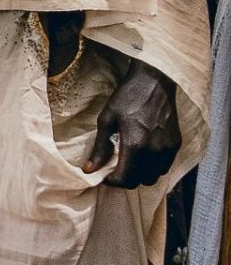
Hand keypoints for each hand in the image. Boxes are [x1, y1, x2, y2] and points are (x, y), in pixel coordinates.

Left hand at [87, 62, 179, 187]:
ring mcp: (168, 148)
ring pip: (154, 176)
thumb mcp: (106, 120)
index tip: (104, 175)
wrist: (154, 82)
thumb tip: (89, 170)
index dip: (112, 182)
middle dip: (126, 179)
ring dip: (141, 174)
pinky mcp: (176, 143)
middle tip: (116, 168)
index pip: (125, 179)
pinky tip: (143, 154)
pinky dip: (154, 167)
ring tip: (130, 161)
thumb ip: (99, 148)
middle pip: (140, 181)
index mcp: (135, 145)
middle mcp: (155, 150)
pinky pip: (165, 166)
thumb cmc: (127, 98)